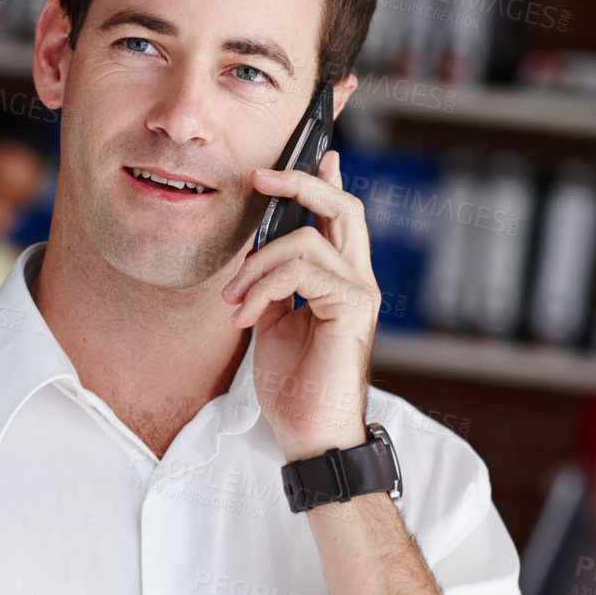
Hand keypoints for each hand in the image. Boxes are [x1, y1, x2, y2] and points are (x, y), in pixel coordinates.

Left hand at [221, 149, 379, 462]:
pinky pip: (302, 270)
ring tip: (235, 301)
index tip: (297, 159)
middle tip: (261, 176)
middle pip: (342, 207)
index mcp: (341, 282)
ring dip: (257, 266)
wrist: (310, 435)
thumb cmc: (295, 389)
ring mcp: (360, 293)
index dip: (321, 182)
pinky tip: (247, 315)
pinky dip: (264, 287)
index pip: (338, 218)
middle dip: (301, 182)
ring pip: (308, 239)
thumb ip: (274, 288)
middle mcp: (357, 281)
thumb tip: (258, 259)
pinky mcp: (353, 307)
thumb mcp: (274, 326)